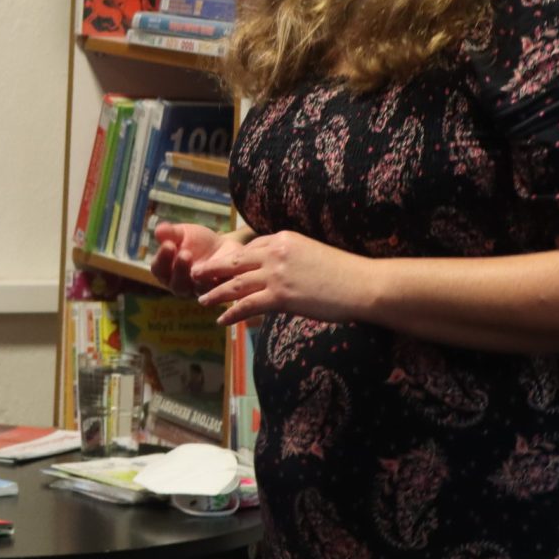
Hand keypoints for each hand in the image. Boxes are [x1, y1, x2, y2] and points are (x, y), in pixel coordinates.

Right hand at [149, 223, 235, 297]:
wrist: (223, 247)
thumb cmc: (196, 241)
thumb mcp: (183, 233)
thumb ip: (170, 233)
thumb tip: (158, 230)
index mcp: (166, 270)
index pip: (158, 269)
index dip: (162, 258)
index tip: (168, 244)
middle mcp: (179, 285)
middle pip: (175, 284)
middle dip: (180, 269)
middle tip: (185, 254)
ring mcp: (198, 291)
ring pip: (195, 290)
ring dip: (197, 277)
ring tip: (203, 264)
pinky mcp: (217, 293)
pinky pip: (216, 291)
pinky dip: (216, 281)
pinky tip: (219, 270)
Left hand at [192, 229, 374, 326]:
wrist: (362, 284)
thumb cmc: (345, 273)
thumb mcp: (313, 253)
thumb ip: (292, 257)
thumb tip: (281, 269)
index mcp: (284, 238)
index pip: (251, 247)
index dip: (234, 258)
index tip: (222, 266)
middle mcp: (275, 252)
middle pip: (235, 261)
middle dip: (213, 269)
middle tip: (196, 276)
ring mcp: (276, 274)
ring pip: (236, 283)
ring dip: (216, 293)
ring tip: (202, 299)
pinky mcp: (281, 296)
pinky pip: (248, 305)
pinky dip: (231, 313)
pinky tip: (222, 320)